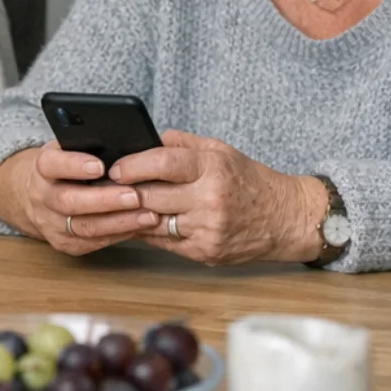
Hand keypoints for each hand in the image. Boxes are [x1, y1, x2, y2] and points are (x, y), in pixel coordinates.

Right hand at [0, 143, 155, 255]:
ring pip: (84, 226)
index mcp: (42, 167)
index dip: (74, 165)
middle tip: (134, 196)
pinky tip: (139, 227)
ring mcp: (50, 223)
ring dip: (119, 222)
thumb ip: (89, 148)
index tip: (99, 166)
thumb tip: (126, 147)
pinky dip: (119, 234)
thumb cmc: (64, 167)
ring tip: (147, 216)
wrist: (35, 195)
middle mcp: (42, 196)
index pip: (52, 164)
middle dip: (105, 200)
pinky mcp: (63, 242)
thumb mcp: (68, 149)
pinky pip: (93, 242)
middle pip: (69, 201)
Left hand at [109, 130, 320, 266]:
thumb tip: (145, 139)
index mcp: (213, 168)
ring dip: (133, 214)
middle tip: (106, 187)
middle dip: (126, 192)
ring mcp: (207, 229)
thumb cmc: (250, 181)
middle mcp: (210, 199)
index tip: (115, 168)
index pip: (163, 163)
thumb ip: (182, 143)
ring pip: (153, 222)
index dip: (133, 166)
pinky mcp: (205, 252)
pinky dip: (149, 231)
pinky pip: (164, 242)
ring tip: (118, 205)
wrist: (284, 218)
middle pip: (151, 196)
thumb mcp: (221, 151)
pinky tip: (140, 222)